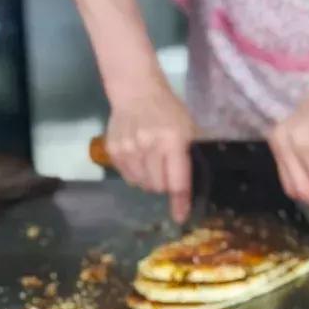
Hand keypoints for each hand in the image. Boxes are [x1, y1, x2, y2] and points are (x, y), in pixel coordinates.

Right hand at [106, 87, 195, 222]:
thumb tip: (195, 184)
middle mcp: (149, 147)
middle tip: (167, 171)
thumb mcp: (188, 127)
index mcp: (172, 141)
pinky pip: (127, 176)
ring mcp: (128, 149)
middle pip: (158, 187)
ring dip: (149, 180)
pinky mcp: (113, 150)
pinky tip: (139, 157)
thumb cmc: (168, 110)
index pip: (176, 181)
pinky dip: (135, 174)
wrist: (136, 91)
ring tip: (152, 163)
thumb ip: (191, 154)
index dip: (179, 202)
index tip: (180, 217)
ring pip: (141, 184)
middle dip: (164, 185)